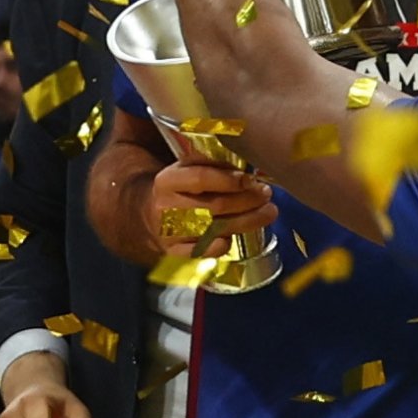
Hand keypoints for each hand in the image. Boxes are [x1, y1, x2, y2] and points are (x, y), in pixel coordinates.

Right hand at [138, 160, 276, 261]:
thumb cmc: (180, 188)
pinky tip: (235, 237)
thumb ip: (212, 166)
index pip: (200, 178)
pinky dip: (221, 246)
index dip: (229, 180)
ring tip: (268, 212)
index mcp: (168, 180)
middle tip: (266, 194)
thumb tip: (249, 169)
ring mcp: (170, 232)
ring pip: (214, 229)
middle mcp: (166, 207)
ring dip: (247, 221)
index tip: (250, 179)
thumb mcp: (186, 169)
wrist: (149, 215)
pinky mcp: (174, 252)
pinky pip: (203, 252)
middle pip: (214, 205)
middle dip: (247, 200)